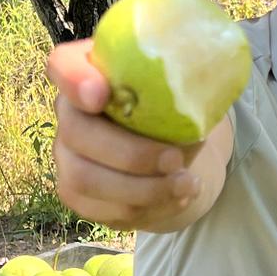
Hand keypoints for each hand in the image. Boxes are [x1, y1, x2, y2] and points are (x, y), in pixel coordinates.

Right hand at [46, 38, 202, 230]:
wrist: (178, 159)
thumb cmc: (178, 112)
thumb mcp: (188, 85)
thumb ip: (189, 72)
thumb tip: (213, 65)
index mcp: (91, 74)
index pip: (63, 65)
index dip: (74, 79)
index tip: (101, 93)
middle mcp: (70, 114)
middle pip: (76, 132)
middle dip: (130, 153)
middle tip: (176, 160)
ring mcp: (69, 157)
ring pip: (86, 178)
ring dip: (143, 188)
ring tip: (188, 184)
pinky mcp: (79, 196)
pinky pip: (103, 210)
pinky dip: (148, 208)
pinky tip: (179, 198)